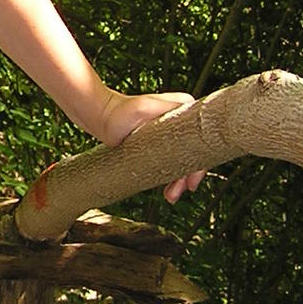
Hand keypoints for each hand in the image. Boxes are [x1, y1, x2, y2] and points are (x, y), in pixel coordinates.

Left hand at [95, 87, 206, 203]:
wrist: (102, 118)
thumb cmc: (118, 112)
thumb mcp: (140, 109)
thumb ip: (158, 109)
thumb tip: (179, 111)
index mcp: (184, 107)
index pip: (201, 140)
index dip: (199, 165)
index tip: (190, 184)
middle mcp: (183, 119)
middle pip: (195, 153)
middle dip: (188, 177)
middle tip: (175, 194)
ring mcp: (174, 132)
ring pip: (185, 160)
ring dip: (180, 180)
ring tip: (170, 196)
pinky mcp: (163, 142)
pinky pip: (174, 162)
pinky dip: (172, 177)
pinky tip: (168, 189)